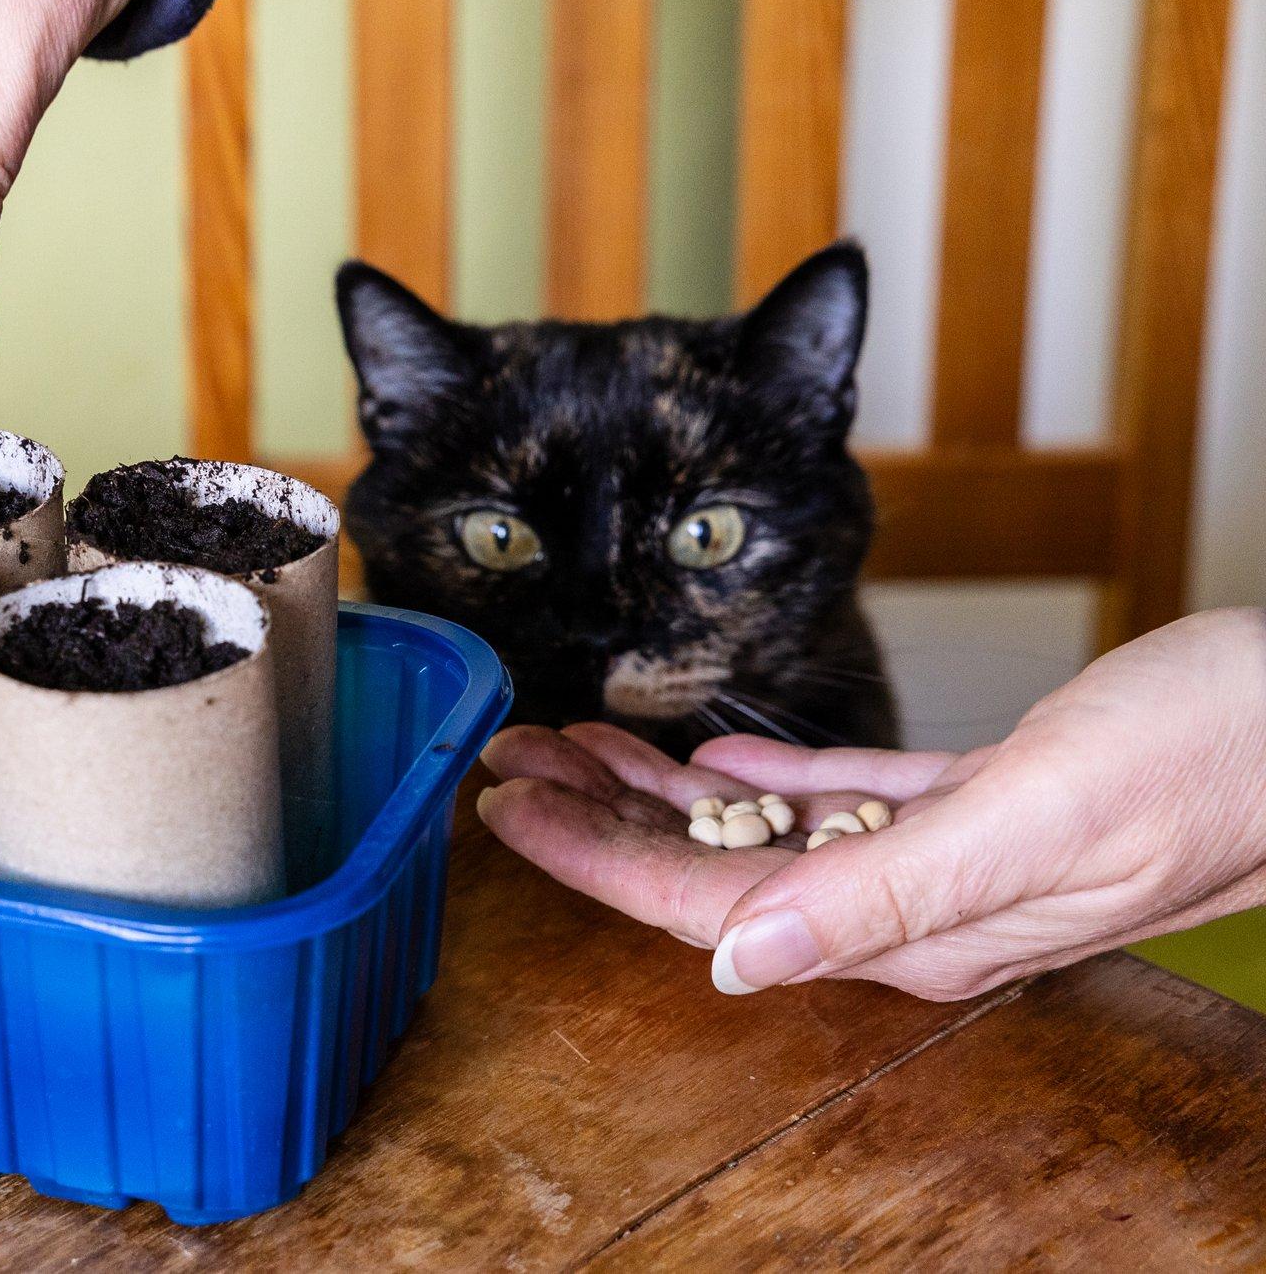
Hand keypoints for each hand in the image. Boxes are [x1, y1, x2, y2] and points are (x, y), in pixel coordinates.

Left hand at [475, 608, 1265, 1000]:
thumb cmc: (1216, 761)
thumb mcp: (1039, 822)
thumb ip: (884, 894)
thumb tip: (734, 958)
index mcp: (912, 923)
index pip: (706, 902)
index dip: (593, 857)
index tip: (506, 811)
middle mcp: (917, 907)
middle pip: (715, 868)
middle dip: (600, 817)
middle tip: (509, 758)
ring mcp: (948, 858)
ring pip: (767, 831)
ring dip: (666, 788)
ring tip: (578, 743)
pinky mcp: (982, 806)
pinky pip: (842, 799)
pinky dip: (769, 775)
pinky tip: (717, 757)